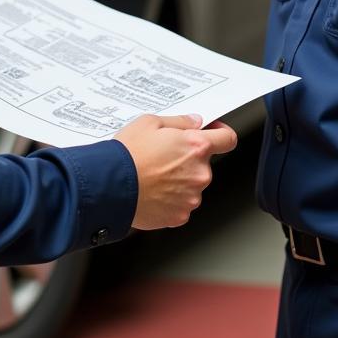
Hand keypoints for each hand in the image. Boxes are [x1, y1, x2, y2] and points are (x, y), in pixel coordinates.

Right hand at [114, 114, 237, 229]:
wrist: (109, 186)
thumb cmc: (128, 154)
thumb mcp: (150, 123)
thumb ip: (179, 122)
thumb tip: (194, 122)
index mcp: (196, 147)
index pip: (227, 139)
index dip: (221, 134)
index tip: (214, 133)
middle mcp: (199, 173)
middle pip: (204, 163)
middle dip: (188, 159)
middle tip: (164, 156)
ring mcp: (191, 197)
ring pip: (192, 185)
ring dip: (179, 180)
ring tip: (154, 175)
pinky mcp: (180, 215)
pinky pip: (181, 204)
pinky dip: (170, 199)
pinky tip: (152, 191)